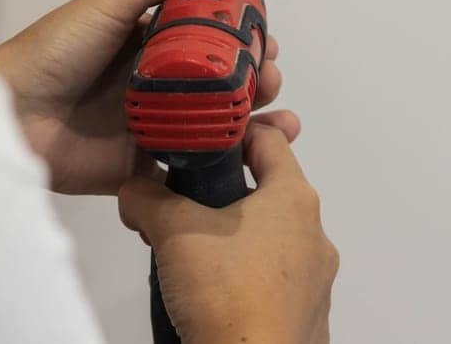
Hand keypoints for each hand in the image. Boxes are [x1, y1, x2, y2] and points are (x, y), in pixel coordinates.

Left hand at [0, 0, 298, 194]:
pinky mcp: (145, 166)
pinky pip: (194, 164)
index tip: (266, 35)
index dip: (241, 33)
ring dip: (253, 115)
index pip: (207, 33)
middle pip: (219, 78)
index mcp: (146, 39)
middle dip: (255, 75)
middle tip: (271, 75)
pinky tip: (256, 151)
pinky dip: (230, 159)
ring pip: (215, 120)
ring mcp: (152, 125)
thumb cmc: (53, 50)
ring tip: (275, 111)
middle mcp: (154, 80)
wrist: (8, 116)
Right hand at [119, 123, 338, 343]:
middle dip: (222, 195)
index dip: (231, 132)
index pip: (269, 139)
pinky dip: (246, 279)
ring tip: (192, 257)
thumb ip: (146, 197)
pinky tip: (214, 295)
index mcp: (294, 199)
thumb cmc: (225, 292)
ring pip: (271, 241)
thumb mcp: (172, 230)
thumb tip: (133, 191)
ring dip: (233, 240)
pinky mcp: (308, 318)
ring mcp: (316, 281)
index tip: (199, 142)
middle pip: (267, 193)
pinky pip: (275, 284)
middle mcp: (315, 235)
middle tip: (182, 206)